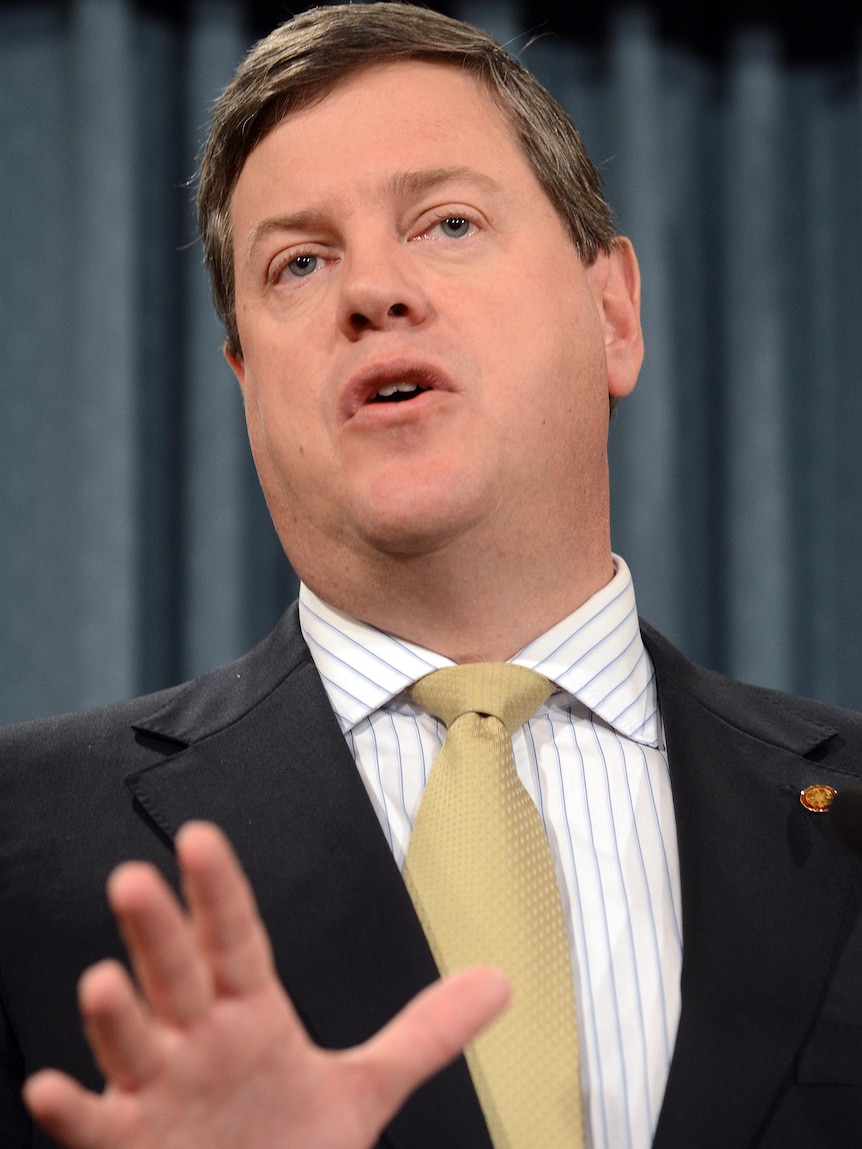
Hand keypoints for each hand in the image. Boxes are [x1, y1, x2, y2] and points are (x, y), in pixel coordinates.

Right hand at [24, 822, 509, 1148]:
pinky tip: (51, 1086)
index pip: (236, 940)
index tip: (201, 838)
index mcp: (250, 1014)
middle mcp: (200, 1041)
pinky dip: (73, 1110)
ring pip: (134, 1042)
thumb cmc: (290, 1140)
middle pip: (178, 975)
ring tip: (103, 980)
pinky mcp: (131, 1146)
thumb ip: (425, 1031)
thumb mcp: (363, 1087)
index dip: (220, 891)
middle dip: (159, 930)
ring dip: (115, 1014)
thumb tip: (500, 981)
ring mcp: (162, 1092)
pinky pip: (95, 1126)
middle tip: (137, 877)